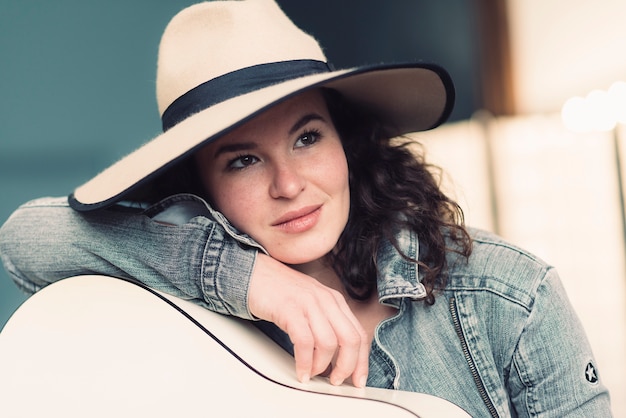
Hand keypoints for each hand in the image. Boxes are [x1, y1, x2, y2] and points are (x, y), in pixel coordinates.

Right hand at [248, 253, 369, 387]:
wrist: (255, 272)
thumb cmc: (281, 292)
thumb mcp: (312, 304)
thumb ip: (325, 324)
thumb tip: (334, 358)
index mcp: (335, 300)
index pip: (359, 334)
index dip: (362, 361)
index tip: (358, 380)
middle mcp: (326, 300)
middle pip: (350, 339)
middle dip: (346, 367)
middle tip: (335, 381)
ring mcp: (309, 303)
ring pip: (329, 343)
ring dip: (322, 366)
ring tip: (312, 374)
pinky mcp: (290, 309)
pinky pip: (305, 341)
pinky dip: (305, 362)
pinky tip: (301, 371)